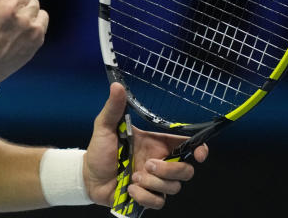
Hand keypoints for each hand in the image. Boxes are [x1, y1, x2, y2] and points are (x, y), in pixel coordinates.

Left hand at [83, 82, 208, 209]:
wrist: (87, 175)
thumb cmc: (99, 150)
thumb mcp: (104, 126)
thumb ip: (114, 108)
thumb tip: (117, 86)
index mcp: (155, 145)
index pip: (186, 146)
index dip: (199, 149)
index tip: (199, 153)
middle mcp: (159, 164)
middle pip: (186, 171)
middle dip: (170, 170)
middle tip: (148, 165)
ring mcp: (155, 182)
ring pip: (174, 187)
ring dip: (153, 183)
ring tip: (133, 176)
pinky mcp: (147, 197)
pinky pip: (158, 202)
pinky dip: (144, 196)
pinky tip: (130, 189)